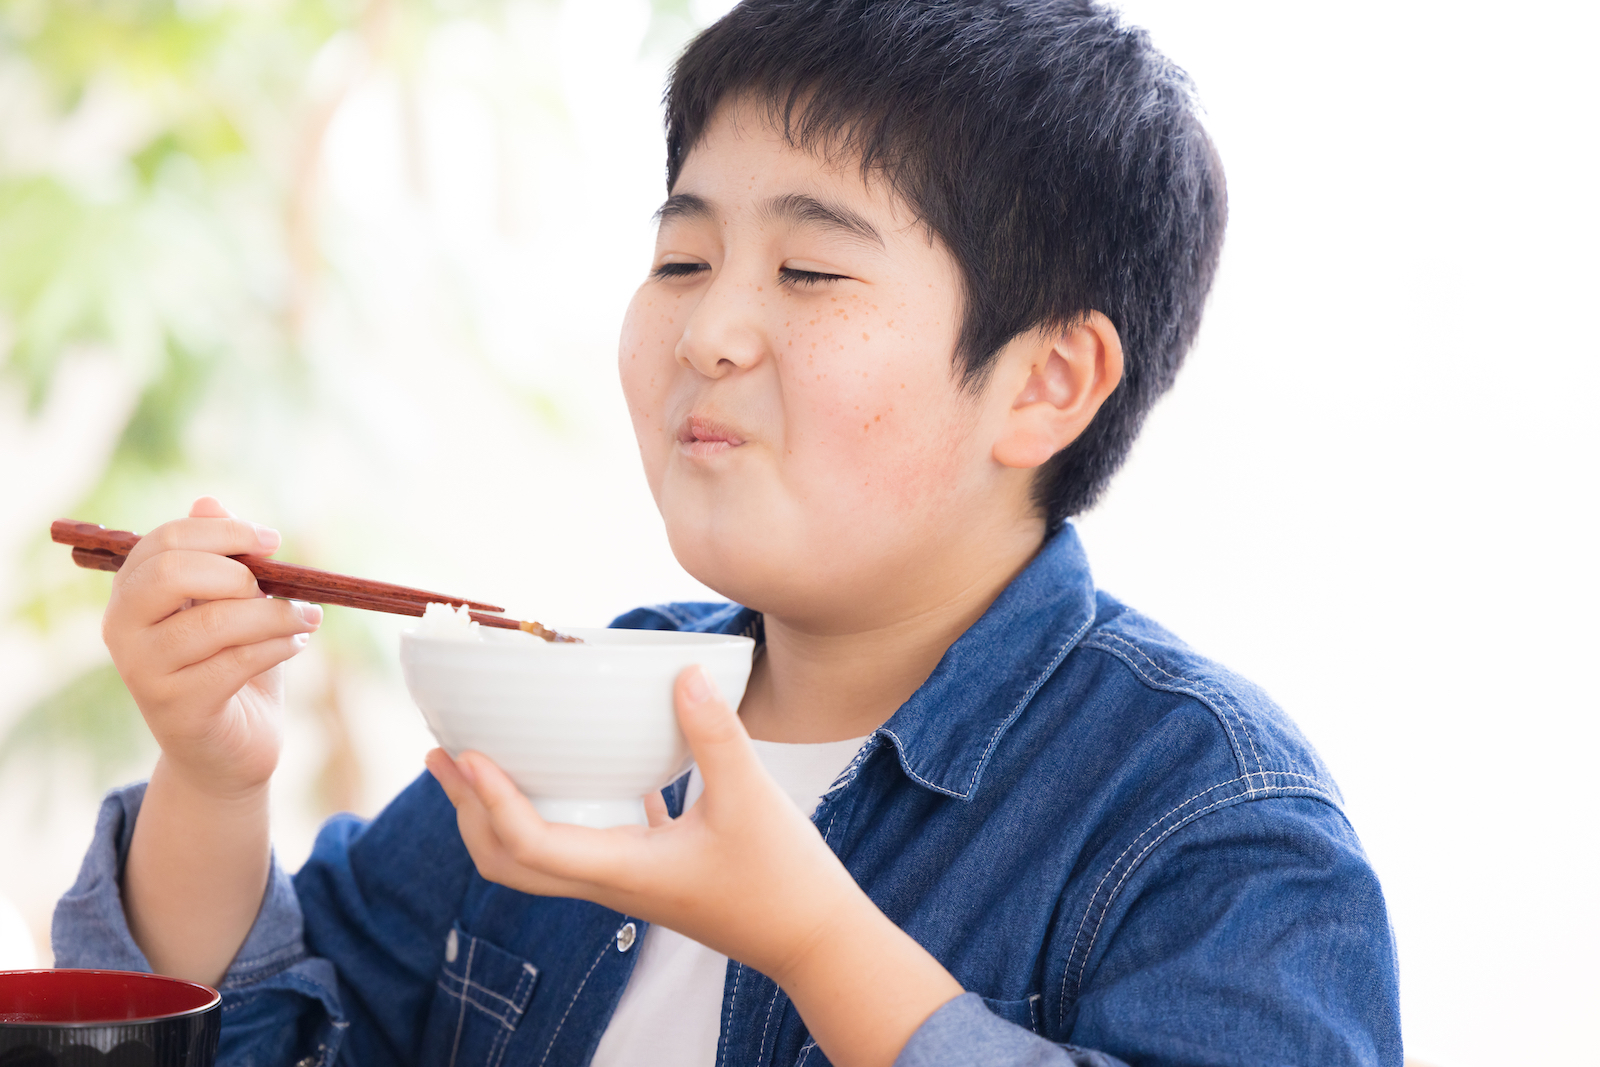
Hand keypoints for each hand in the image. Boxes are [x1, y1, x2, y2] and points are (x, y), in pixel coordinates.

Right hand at [103, 496, 320, 798]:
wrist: (230, 749)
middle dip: (239, 573)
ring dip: (275, 615)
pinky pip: (235, 662)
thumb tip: (209, 502)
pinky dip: (278, 648)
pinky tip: (297, 645)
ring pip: (215, 621)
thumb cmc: (231, 666)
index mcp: (132, 593)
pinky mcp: (175, 708)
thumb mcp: (229, 606)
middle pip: (173, 573)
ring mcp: (143, 671)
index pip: (165, 541)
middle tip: (279, 586)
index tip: (273, 540)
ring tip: (306, 620)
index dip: (225, 533)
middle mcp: (122, 629)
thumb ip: (219, 558)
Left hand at [428, 666, 963, 1066]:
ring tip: (478, 762)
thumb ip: (716, 735)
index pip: (530, 843)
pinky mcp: (647, 869)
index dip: (490, 799)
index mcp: (622, 870)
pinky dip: (553, 808)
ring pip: (536, 857)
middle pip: (508, 861)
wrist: (812, 938)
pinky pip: (581, 840)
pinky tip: (570, 765)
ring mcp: (625, 879)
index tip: (468, 751)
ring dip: (497, 814)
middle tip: (443, 754)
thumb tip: (686, 674)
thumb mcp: (753, 798)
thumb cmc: (784, 880)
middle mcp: (610, 881)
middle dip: (467, 811)